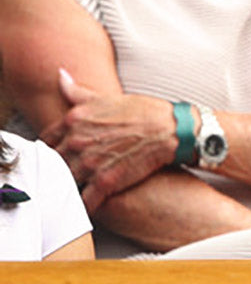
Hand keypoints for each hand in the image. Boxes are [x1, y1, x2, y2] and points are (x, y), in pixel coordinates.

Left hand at [40, 69, 174, 212]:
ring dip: (65, 190)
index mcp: (74, 120)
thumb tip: (60, 76)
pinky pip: (84, 202)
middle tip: (63, 175)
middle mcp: (77, 142)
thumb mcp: (108, 97)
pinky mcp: (106, 182)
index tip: (56, 155)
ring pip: (63, 184)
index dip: (49, 150)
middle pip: (50, 165)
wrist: (172, 129)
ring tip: (72, 192)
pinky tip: (86, 206)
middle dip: (54, 171)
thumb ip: (78, 92)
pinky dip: (82, 207)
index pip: (45, 141)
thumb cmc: (143, 111)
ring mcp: (90, 163)